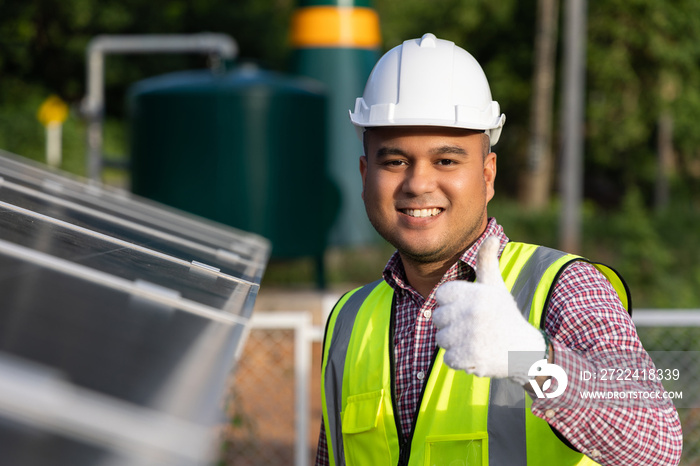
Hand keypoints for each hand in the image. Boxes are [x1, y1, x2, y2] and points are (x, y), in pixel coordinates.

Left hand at [433, 237, 544, 384]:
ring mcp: (470, 336)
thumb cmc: (505, 315)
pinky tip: (477, 354)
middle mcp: (472, 312)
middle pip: (437, 318)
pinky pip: (448, 358)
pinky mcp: (469, 358)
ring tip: (475, 340)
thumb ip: (487, 261)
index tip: (468, 308)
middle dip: (451, 324)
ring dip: (454, 343)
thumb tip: (493, 235)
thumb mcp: (495, 286)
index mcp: (476, 293)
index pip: (440, 295)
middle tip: (473, 327)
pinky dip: (460, 360)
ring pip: (441, 339)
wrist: (525, 351)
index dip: (451, 303)